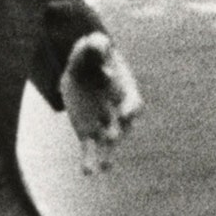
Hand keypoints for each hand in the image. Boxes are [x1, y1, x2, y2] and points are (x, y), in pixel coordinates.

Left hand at [60, 31, 143, 175]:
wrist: (82, 70)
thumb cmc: (90, 57)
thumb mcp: (90, 47)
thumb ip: (95, 44)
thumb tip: (98, 42)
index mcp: (125, 92)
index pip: (133, 103)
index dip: (130, 107)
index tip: (126, 111)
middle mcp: (119, 112)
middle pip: (124, 125)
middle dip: (119, 130)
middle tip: (113, 136)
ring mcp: (104, 124)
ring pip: (109, 142)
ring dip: (107, 152)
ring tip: (104, 166)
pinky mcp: (88, 132)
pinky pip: (91, 150)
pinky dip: (90, 161)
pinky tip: (88, 173)